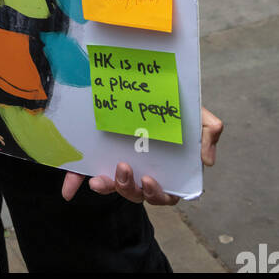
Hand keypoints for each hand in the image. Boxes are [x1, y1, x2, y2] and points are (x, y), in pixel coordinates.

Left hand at [61, 105, 223, 204]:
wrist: (150, 85)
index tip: (149, 179)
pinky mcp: (99, 154)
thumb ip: (209, 132)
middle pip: (136, 193)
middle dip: (129, 188)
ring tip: (103, 175)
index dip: (156, 194)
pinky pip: (87, 173)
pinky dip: (76, 183)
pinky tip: (69, 190)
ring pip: (114, 186)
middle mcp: (142, 170)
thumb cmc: (178, 106)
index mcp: (166, 168)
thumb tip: (208, 161)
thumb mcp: (198, 115)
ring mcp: (120, 163)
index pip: (164, 193)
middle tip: (123, 168)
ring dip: (109, 186)